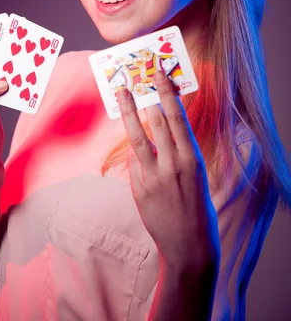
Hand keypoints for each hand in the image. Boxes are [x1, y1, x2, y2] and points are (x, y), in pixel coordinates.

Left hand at [116, 70, 219, 277]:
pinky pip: (133, 162)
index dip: (167, 94)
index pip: (178, 119)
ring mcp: (155, 177)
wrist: (190, 245)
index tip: (160, 75)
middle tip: (137, 77)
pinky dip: (132, 150)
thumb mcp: (196, 175)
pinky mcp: (140, 189)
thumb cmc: (197, 207)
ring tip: (122, 93)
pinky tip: (131, 141)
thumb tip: (158, 132)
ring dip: (129, 113)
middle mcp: (174, 164)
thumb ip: (178, 153)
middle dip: (146, 97)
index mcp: (193, 159)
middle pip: (157, 123)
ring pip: (138, 138)